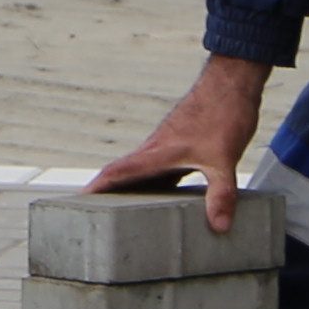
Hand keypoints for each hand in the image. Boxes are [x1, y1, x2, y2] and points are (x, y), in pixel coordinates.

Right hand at [91, 53, 272, 225]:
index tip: (76, 203)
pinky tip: (165, 193)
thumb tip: (219, 225)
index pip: (116, 173)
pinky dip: (154, 182)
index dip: (96, 189)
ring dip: (130, 188)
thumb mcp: (223, 159)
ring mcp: (167, 145)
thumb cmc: (222, 112)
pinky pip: (160, 168)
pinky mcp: (180, 143)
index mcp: (156, 153)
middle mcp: (155, 149)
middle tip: (91, 214)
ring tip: (123, 211)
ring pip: (141, 171)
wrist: (232, 83)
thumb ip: (221, 194)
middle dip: (105, 193)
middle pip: (122, 173)